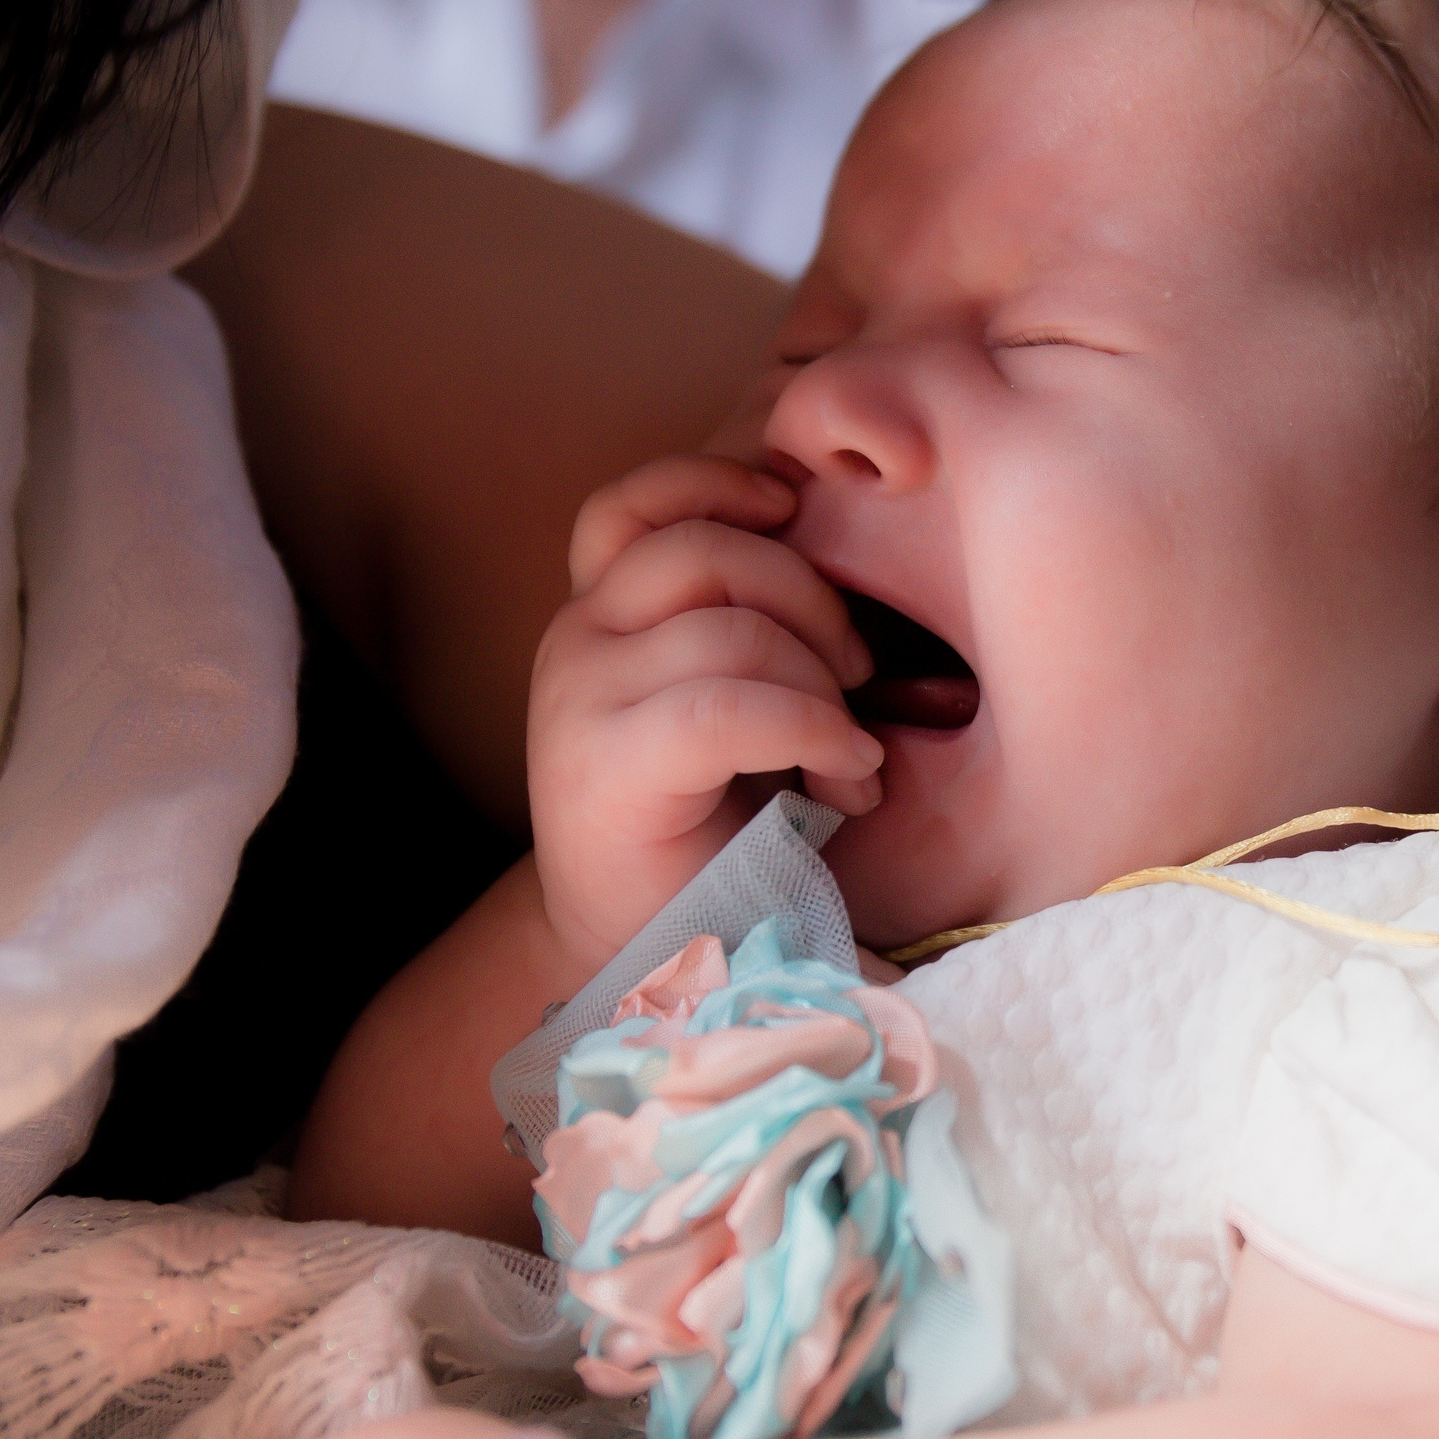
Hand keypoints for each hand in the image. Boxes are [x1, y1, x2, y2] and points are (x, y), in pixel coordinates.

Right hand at [529, 454, 879, 971]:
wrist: (655, 956)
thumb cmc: (725, 824)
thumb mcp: (745, 695)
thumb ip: (759, 618)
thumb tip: (850, 528)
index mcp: (608, 610)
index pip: (641, 503)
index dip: (720, 482)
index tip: (800, 511)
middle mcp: (578, 638)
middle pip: (710, 549)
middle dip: (813, 599)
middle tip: (860, 682)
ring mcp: (578, 699)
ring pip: (732, 629)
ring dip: (823, 692)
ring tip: (850, 765)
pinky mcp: (600, 767)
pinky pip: (727, 708)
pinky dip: (811, 734)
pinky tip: (845, 779)